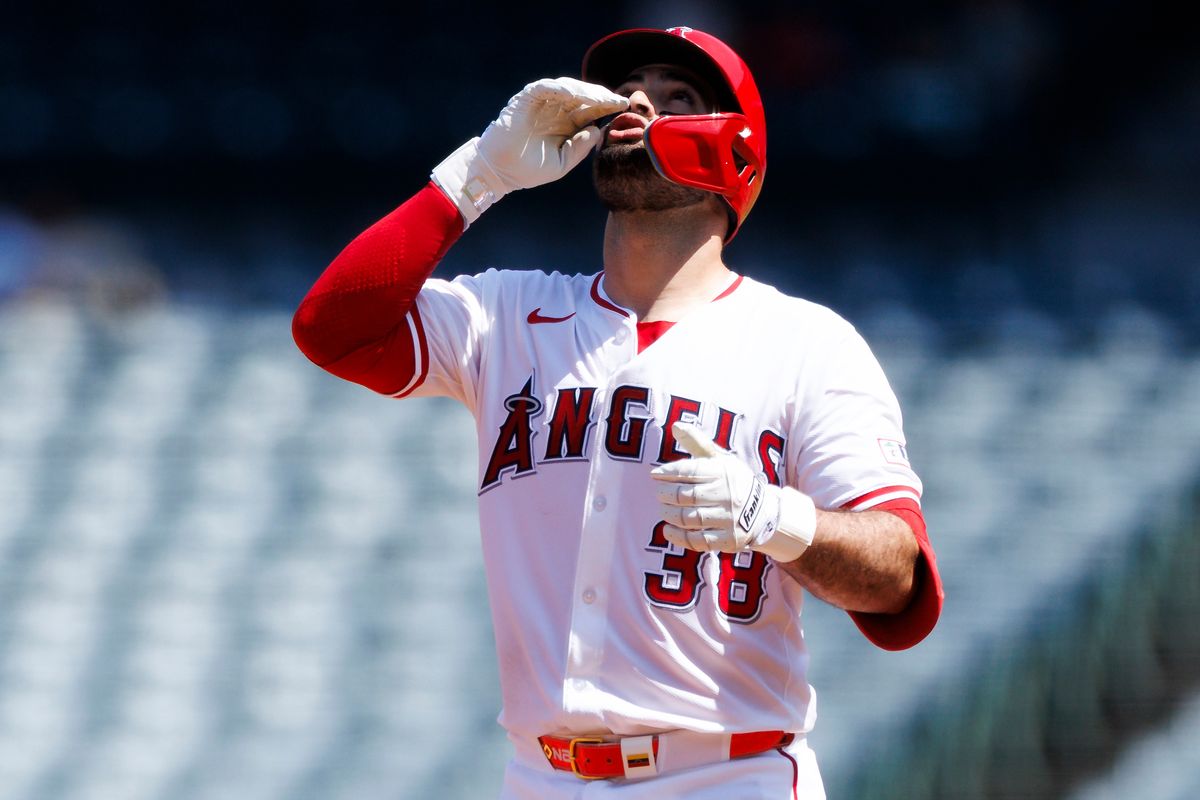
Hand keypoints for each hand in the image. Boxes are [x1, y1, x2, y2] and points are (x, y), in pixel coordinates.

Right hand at [431, 77, 628, 226]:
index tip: (624, 106)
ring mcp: (542, 103)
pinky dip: (560, 88)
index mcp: (567, 124)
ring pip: (568, 89)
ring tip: (601, 98)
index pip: (592, 111)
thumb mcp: (562, 163)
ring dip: (585, 91)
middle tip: (617, 100)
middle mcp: (557, 110)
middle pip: (584, 97)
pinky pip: (545, 87)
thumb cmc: (530, 170)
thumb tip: (598, 130)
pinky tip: (575, 94)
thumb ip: (581, 148)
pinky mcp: (526, 99)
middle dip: (602, 97)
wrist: (500, 172)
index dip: (608, 107)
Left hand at [651, 422, 816, 560]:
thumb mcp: (720, 459)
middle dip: (666, 494)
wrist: (763, 511)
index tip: (655, 474)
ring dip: (670, 514)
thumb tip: (676, 425)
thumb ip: (697, 442)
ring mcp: (728, 519)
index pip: (690, 470)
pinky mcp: (728, 540)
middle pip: (686, 496)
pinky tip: (667, 529)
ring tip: (663, 509)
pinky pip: (698, 541)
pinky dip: (679, 536)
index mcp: (724, 473)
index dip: (668, 472)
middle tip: (659, 492)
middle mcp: (727, 495)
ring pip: (690, 518)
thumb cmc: (734, 481)